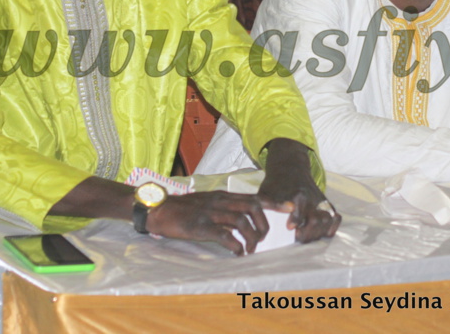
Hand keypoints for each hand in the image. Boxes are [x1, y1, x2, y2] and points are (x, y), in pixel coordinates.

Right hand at [147, 191, 269, 254]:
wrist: (159, 209)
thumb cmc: (185, 209)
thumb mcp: (209, 203)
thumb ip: (226, 209)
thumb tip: (245, 222)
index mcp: (224, 196)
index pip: (254, 196)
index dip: (274, 203)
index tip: (289, 208)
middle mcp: (221, 201)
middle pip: (252, 207)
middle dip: (263, 224)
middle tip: (262, 238)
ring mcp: (211, 212)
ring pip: (240, 221)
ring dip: (251, 237)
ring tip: (250, 249)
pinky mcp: (200, 226)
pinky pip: (223, 235)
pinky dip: (235, 245)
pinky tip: (237, 252)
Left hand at [258, 138, 340, 242]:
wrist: (291, 168)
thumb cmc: (275, 183)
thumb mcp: (266, 193)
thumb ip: (264, 207)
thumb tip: (255, 227)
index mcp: (297, 195)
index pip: (300, 211)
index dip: (296, 220)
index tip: (290, 228)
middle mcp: (311, 198)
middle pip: (316, 221)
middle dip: (307, 233)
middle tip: (297, 238)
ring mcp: (321, 201)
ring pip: (327, 220)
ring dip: (318, 232)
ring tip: (307, 237)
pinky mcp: (326, 204)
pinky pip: (336, 217)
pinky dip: (332, 227)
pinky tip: (322, 233)